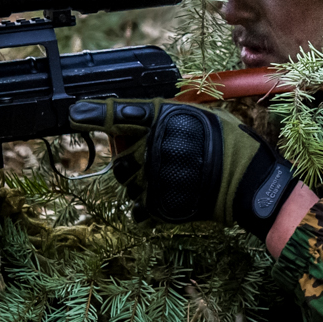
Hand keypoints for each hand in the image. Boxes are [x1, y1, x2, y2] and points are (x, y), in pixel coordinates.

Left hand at [67, 98, 297, 237]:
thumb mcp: (203, 116)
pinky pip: (136, 208)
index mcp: (162, 120)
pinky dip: (146, 206)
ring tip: (171, 180)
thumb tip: (143, 118)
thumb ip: (169, 116)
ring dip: (140, 183)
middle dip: (130, 160)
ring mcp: (151, 179)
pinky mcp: (156, 205)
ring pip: (127, 183)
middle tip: (158, 160)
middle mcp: (150, 148)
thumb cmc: (231, 145)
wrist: (248, 183)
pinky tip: (166, 198)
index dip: (93, 113)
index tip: (74, 113)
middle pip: (120, 158)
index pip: (120, 114)